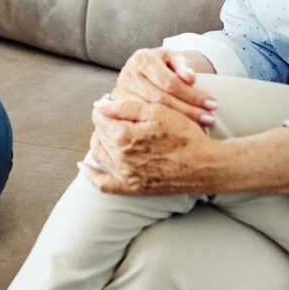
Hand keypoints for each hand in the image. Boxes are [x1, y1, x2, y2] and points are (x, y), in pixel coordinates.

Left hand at [81, 98, 222, 195]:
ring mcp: (125, 175)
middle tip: (113, 114)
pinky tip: (84, 166)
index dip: (104, 106)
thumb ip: (125, 107)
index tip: (110, 100)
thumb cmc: (183, 134)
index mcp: (123, 136)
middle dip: (103, 121)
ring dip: (99, 140)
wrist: (204, 165)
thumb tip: (98, 105)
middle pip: (99, 134)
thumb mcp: (157, 111)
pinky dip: (91, 175)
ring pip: (99, 154)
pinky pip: (103, 185)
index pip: (100, 117)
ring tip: (108, 130)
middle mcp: (120, 158)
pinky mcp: (131, 188)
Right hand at [110, 48, 216, 126]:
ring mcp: (121, 93)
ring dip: (180, 121)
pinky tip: (181, 131)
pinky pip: (144, 122)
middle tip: (211, 118)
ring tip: (202, 125)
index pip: (170, 82)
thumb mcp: (173, 58)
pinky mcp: (120, 109)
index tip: (213, 103)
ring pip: (153, 113)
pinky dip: (164, 127)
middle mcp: (128, 76)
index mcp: (142, 59)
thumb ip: (182, 64)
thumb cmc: (163, 64)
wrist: (142, 72)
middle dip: (189, 110)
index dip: (192, 94)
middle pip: (162, 99)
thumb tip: (190, 78)